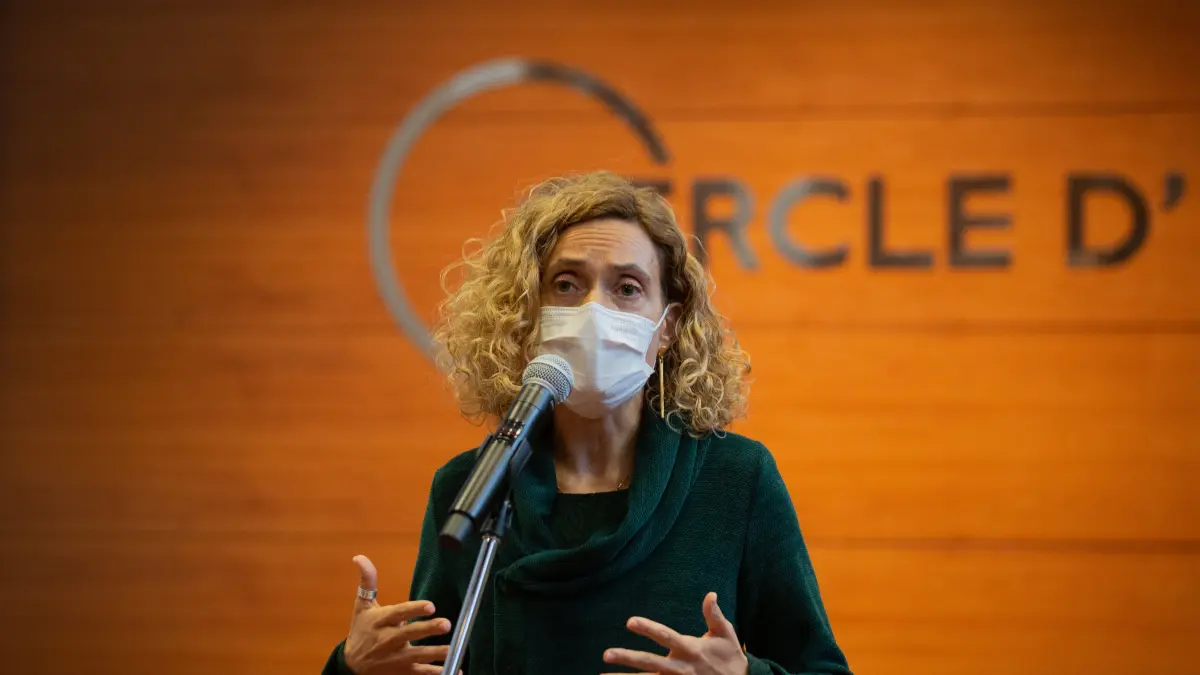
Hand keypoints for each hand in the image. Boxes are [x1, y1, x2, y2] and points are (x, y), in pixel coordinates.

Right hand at [343, 554, 455, 674]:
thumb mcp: (362, 606)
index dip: (413, 609)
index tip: (431, 605)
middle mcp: (387, 640)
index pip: (398, 613)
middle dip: (427, 630)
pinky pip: (421, 674)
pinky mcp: (402, 672)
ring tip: (453, 650)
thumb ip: (367, 581)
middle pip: (409, 635)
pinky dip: (437, 674)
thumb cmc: (361, 631)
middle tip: (446, 624)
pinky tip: (455, 671)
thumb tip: (360, 557)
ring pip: (417, 657)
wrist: (350, 665)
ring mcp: (395, 659)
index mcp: (379, 621)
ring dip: (436, 654)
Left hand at [603, 592, 747, 674]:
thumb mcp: (726, 634)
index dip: (648, 628)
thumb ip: (714, 615)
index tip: (630, 622)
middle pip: (649, 662)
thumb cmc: (730, 657)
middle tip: (606, 654)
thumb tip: (711, 594)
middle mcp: (680, 667)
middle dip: (627, 658)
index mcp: (690, 649)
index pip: (665, 636)